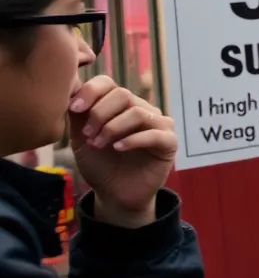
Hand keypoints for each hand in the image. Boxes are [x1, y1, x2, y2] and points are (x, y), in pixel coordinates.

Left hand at [68, 76, 175, 228]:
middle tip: (88, 135)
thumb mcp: (81, 138)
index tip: (74, 109)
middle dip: (100, 114)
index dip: (91, 92)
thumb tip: (70, 88)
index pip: (108, 83)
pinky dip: (132, 140)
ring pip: (137, 112)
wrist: (114, 194)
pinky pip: (154, 133)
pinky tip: (117, 149)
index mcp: (120, 105)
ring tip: (99, 144)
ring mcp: (158, 124)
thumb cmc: (100, 164)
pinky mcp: (169, 142)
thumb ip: (78, 115)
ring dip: (113, 128)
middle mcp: (141, 109)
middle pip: (122, 95)